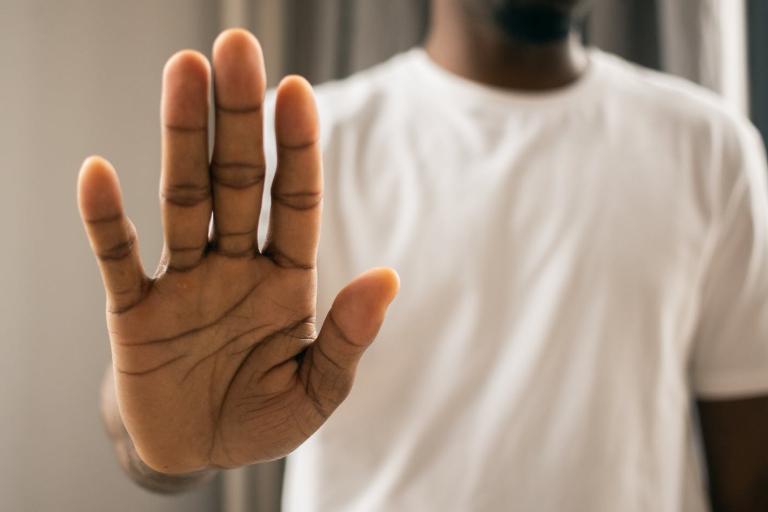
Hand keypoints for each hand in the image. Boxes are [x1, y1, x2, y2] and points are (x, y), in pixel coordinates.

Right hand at [78, 29, 398, 473]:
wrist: (197, 452)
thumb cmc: (261, 417)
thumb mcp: (316, 390)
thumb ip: (348, 338)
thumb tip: (388, 277)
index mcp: (286, 280)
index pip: (293, 202)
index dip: (295, 148)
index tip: (295, 90)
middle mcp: (234, 266)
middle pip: (236, 180)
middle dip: (238, 118)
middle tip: (236, 46)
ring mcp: (183, 282)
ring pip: (182, 199)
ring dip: (181, 138)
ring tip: (183, 72)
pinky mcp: (135, 313)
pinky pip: (117, 260)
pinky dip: (105, 221)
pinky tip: (97, 172)